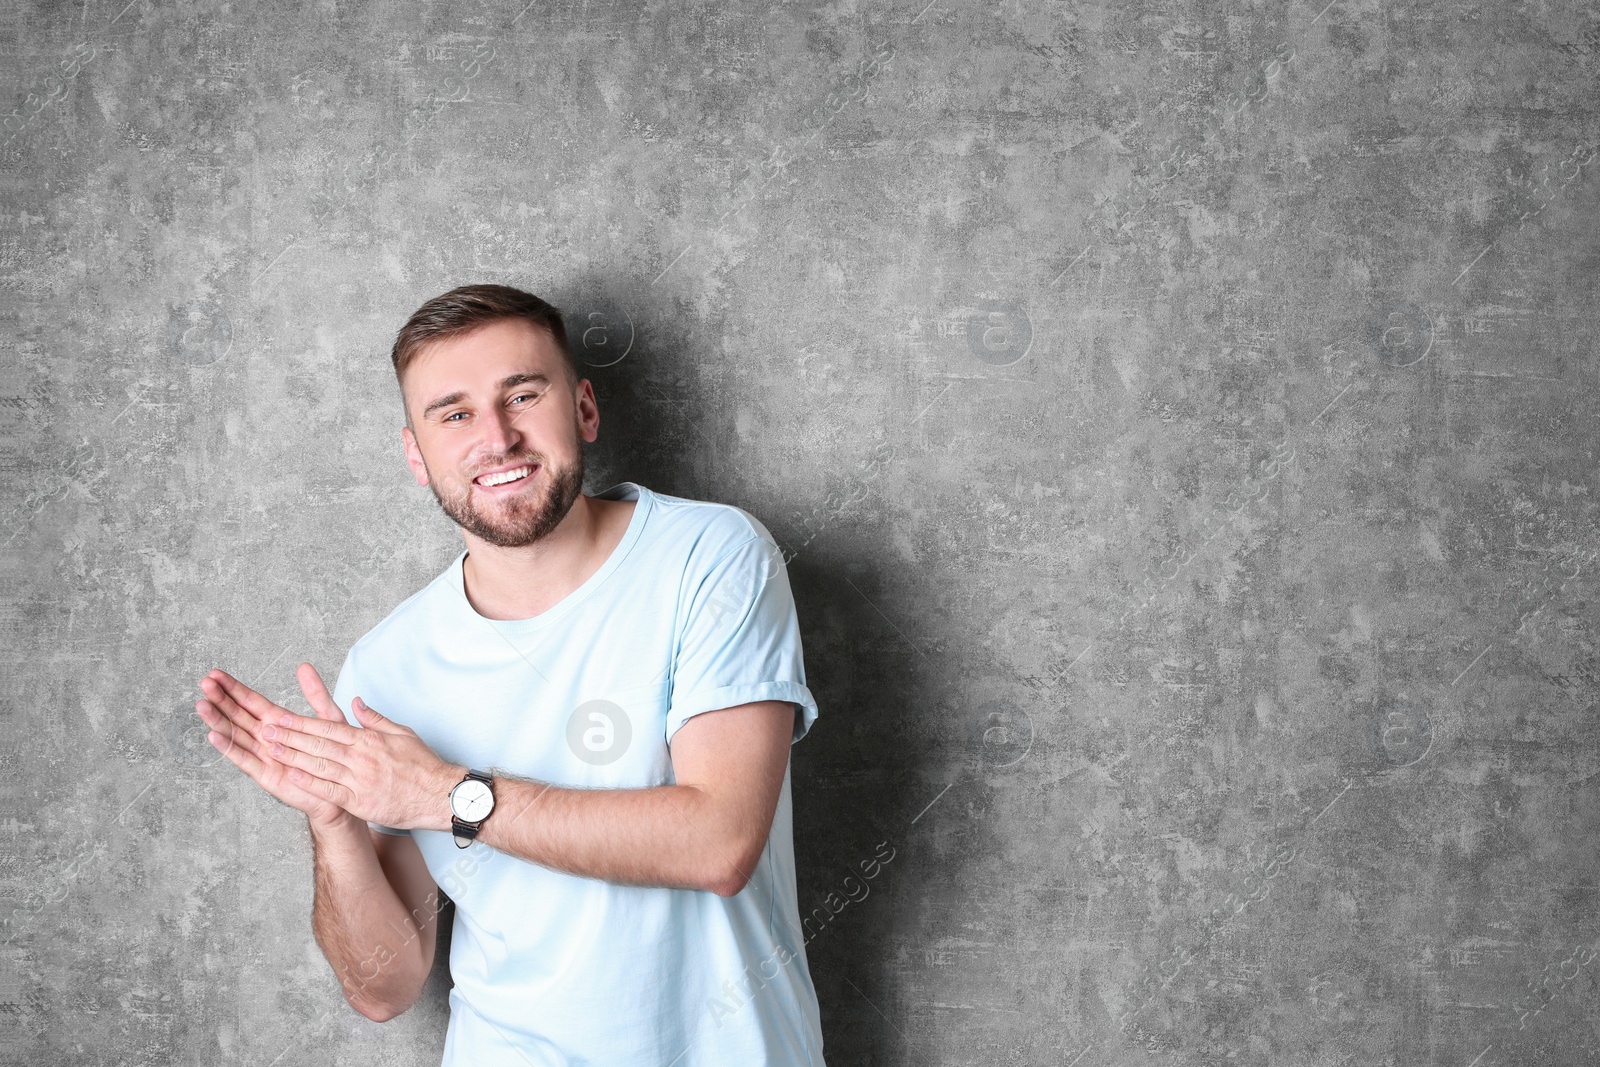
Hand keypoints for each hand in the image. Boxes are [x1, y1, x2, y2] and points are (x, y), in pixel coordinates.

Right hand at [195, 663, 356, 829]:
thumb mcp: (329, 718)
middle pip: (239, 715)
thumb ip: (316, 694)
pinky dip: (229, 748)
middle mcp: (267, 738)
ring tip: (202, 705)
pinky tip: (214, 735)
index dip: (234, 688)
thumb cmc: (335, 753)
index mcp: (279, 722)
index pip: (252, 701)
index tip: (215, 674)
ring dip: (218, 721)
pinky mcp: (266, 775)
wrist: (343, 787)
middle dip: (221, 699)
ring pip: (236, 735)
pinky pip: (244, 759)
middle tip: (204, 683)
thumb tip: (304, 666)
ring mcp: (264, 756)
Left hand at [256, 691, 459, 832]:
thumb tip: (356, 702)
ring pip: (319, 766)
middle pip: (318, 744)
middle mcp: (362, 757)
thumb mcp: (402, 733)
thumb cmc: (423, 766)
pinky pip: (330, 791)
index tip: (281, 717)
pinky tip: (291, 777)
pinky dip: (309, 784)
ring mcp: (360, 780)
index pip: (329, 727)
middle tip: (265, 729)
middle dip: (289, 736)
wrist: (440, 795)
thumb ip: (375, 719)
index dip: (302, 723)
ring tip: (270, 749)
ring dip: (292, 757)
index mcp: (369, 739)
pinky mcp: (361, 802)